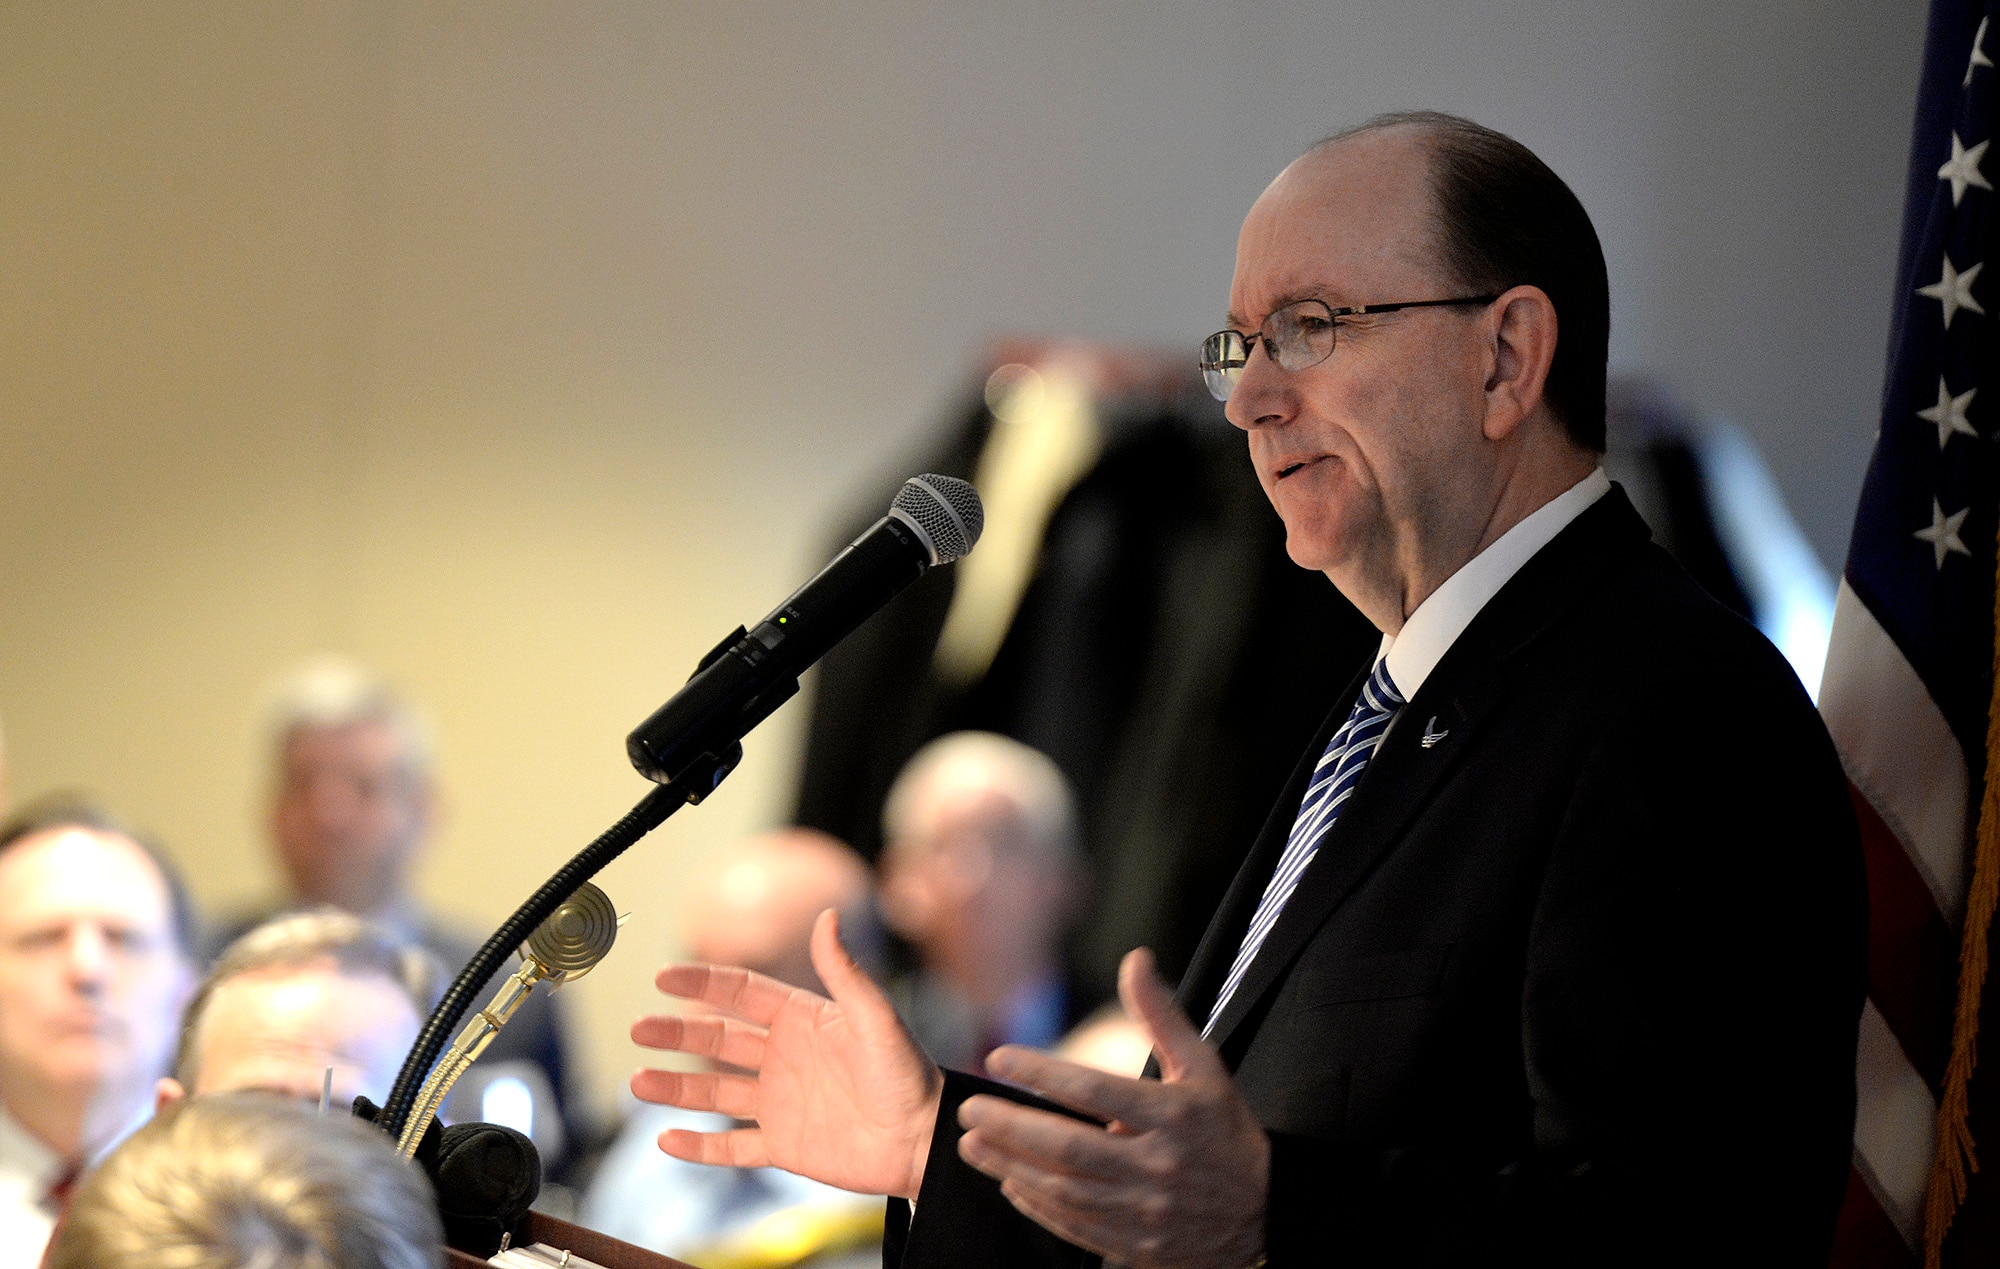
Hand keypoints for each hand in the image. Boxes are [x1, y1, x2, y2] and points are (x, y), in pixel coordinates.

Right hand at [629, 908, 942, 1198]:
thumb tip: (826, 915)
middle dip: (675, 1032)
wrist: (924, 1140)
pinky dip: (699, 1146)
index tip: (663, 977)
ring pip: (714, 1092)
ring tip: (637, 1082)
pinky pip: (732, 1147)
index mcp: (803, 1019)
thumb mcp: (876, 1018)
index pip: (742, 994)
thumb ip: (845, 972)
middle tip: (638, 1028)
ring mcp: (779, 1102)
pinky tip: (667, 1140)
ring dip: (676, 1088)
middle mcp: (784, 1057)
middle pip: (717, 1039)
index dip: (702, 984)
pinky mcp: (783, 1145)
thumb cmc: (909, 1074)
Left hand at [957, 948, 1268, 1268]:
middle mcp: (1157, 1165)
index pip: (1094, 1091)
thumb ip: (1161, 1015)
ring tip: (972, 1144)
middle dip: (1011, 1127)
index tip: (999, 1058)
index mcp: (1172, 1116)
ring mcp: (1146, 1211)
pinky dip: (1037, 1206)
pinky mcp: (1138, 1245)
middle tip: (968, 1109)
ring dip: (1011, 1167)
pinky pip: (1076, 1227)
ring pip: (1066, 1190)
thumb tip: (1135, 960)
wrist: (1264, 1211)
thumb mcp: (1204, 1067)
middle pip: (1070, 1148)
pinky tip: (1009, 1183)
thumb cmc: (1225, 1129)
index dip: (1041, 1073)